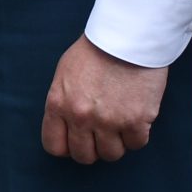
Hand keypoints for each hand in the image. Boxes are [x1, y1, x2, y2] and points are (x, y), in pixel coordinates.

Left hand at [41, 36, 167, 163]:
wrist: (128, 35)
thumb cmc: (96, 50)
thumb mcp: (65, 73)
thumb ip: (63, 102)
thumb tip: (66, 127)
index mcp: (58, 104)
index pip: (54, 146)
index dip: (67, 147)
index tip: (78, 140)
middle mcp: (80, 116)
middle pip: (83, 156)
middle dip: (93, 147)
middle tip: (102, 133)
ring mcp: (109, 121)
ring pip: (111, 155)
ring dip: (117, 142)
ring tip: (120, 123)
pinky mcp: (136, 120)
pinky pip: (136, 144)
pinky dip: (137, 134)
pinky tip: (136, 117)